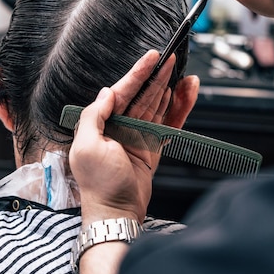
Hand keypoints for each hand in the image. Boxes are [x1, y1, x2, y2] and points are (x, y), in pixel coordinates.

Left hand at [69, 50, 176, 223]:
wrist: (117, 214)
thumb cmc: (99, 186)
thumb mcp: (87, 147)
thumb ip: (94, 116)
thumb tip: (105, 93)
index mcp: (102, 124)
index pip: (121, 92)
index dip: (137, 74)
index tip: (151, 59)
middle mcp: (119, 128)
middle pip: (142, 96)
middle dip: (157, 77)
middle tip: (173, 60)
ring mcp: (137, 137)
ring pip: (157, 107)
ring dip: (171, 91)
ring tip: (185, 75)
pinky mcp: (152, 148)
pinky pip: (168, 125)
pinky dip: (179, 110)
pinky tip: (186, 96)